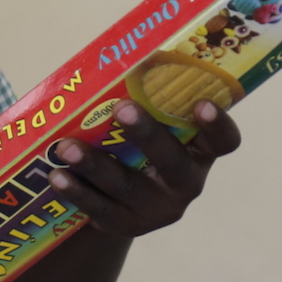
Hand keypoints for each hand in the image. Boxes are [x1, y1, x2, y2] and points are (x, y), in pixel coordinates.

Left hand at [45, 101, 241, 238]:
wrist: (117, 200)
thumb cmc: (136, 146)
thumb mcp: (150, 126)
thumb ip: (143, 101)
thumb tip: (112, 56)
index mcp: (200, 151)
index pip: (224, 142)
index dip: (218, 125)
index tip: (201, 102)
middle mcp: (186, 182)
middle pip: (174, 163)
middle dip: (148, 135)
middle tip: (122, 108)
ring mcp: (159, 208)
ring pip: (128, 187)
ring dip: (95, 165)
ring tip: (66, 147)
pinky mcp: (128, 225)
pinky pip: (101, 209)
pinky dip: (77, 192)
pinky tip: (57, 176)